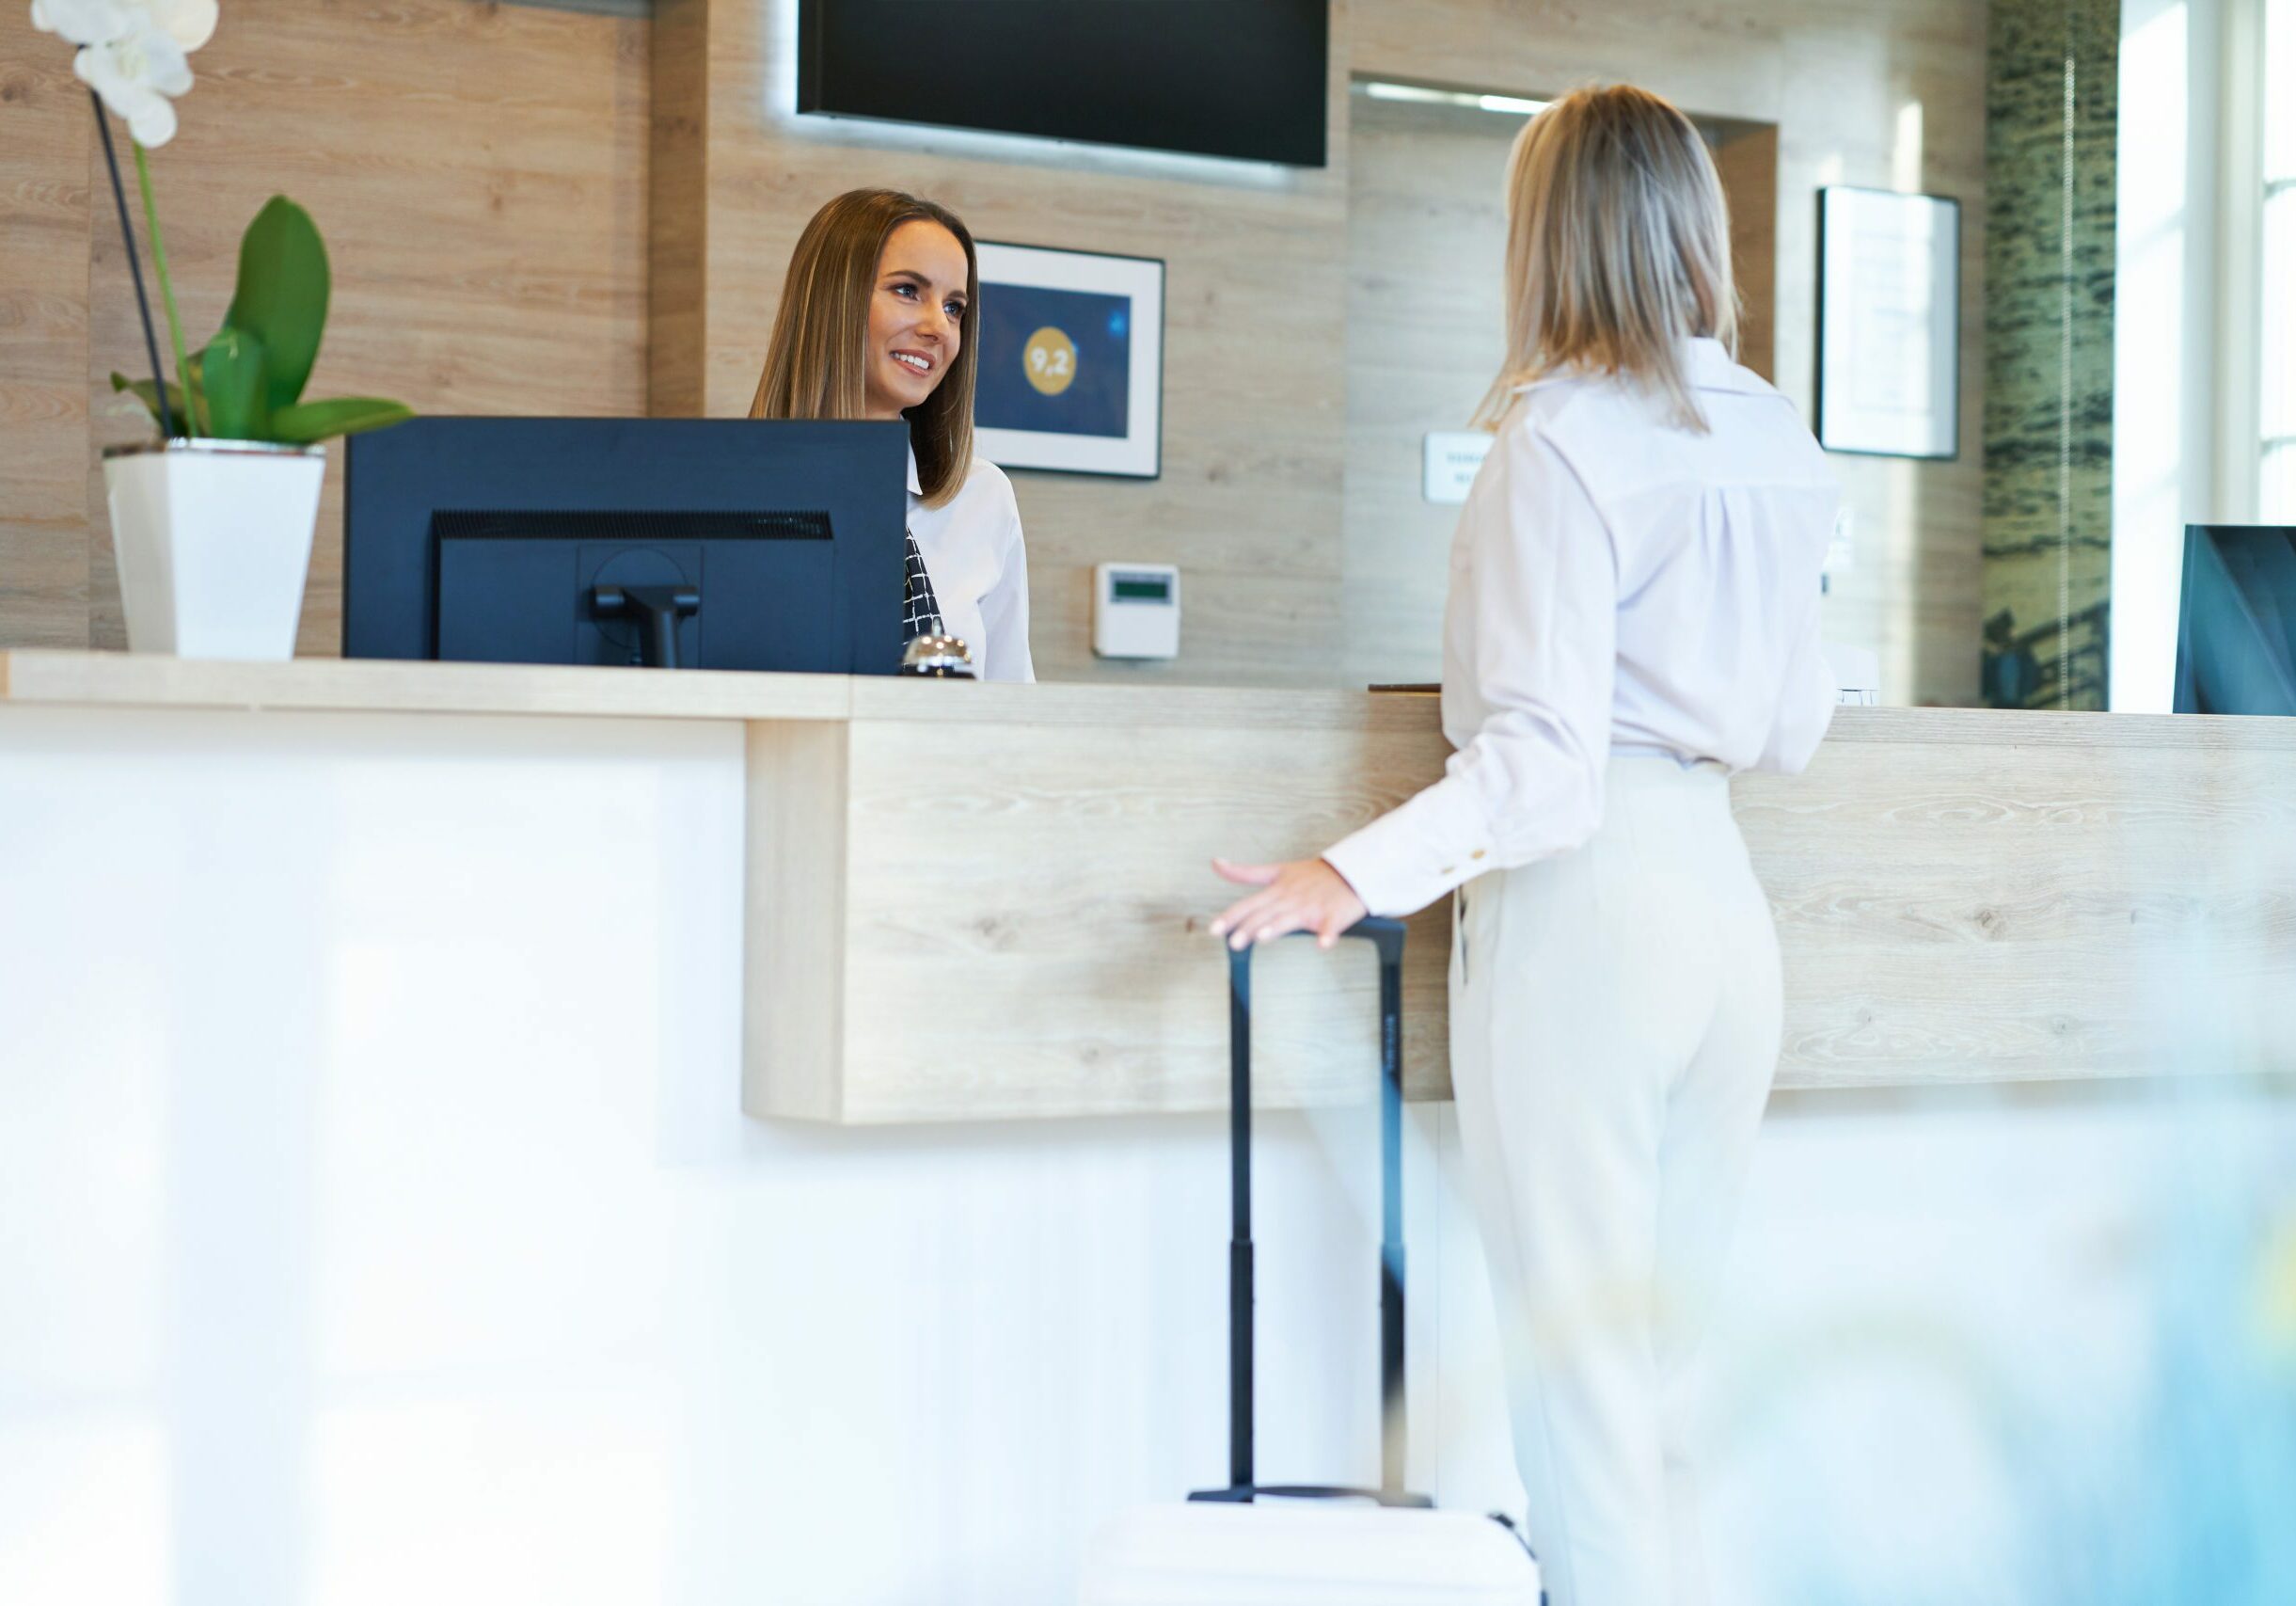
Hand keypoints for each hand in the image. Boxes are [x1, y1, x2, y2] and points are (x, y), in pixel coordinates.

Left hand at [1208, 857, 1368, 950]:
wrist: (1350, 871)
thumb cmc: (1312, 875)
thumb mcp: (1276, 870)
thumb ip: (1244, 872)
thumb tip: (1215, 863)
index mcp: (1276, 890)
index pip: (1249, 905)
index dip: (1230, 917)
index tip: (1214, 930)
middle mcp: (1290, 899)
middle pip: (1265, 915)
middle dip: (1248, 928)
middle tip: (1233, 943)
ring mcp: (1312, 907)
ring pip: (1291, 919)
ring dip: (1277, 927)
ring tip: (1263, 936)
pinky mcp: (1334, 914)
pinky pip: (1331, 927)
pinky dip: (1328, 935)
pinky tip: (1323, 944)